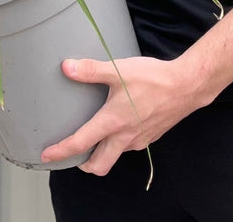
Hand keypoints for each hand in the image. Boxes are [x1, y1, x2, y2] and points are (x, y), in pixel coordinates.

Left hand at [40, 54, 207, 175]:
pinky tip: (118, 126)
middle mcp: (124, 137)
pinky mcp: (150, 137)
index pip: (81, 143)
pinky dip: (117, 143)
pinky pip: (128, 147)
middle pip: (99, 165)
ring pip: (114, 156)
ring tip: (93, 136)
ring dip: (101, 152)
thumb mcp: (118, 70)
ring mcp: (138, 140)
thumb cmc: (152, 78)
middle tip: (72, 153)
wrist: (186, 86)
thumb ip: (90, 70)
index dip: (61, 151)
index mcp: (113, 122)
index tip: (47, 155)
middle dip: (83, 164)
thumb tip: (66, 67)